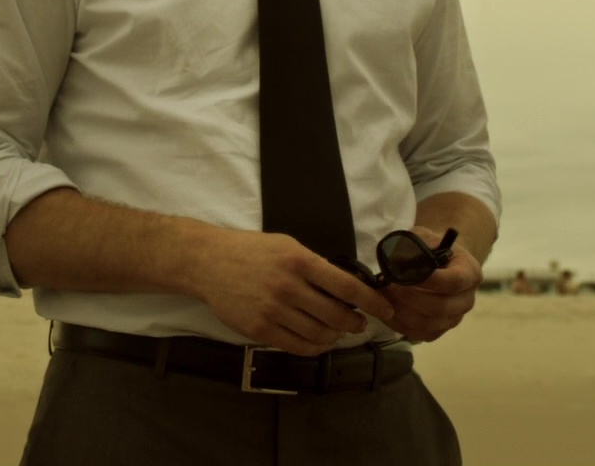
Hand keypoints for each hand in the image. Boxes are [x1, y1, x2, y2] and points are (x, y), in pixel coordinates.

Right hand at [188, 229, 397, 355]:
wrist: (208, 262)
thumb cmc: (250, 251)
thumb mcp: (287, 245)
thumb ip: (315, 265)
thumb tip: (347, 287)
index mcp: (300, 261)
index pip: (347, 287)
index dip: (373, 302)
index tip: (386, 309)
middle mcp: (289, 286)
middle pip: (337, 316)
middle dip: (355, 323)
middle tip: (359, 323)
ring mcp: (273, 310)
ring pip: (320, 334)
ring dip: (335, 337)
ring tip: (337, 333)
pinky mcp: (260, 329)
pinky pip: (298, 346)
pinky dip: (315, 347)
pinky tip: (319, 341)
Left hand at [380, 228, 481, 342]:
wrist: (441, 262)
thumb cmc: (433, 248)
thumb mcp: (426, 238)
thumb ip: (414, 246)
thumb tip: (395, 262)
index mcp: (470, 273)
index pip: (454, 281)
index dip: (430, 280)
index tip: (404, 274)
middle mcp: (466, 300)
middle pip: (440, 307)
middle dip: (409, 298)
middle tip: (387, 286)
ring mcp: (454, 318)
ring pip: (428, 324)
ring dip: (402, 312)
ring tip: (383, 297)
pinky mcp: (439, 331)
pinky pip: (419, 334)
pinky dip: (399, 324)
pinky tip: (386, 310)